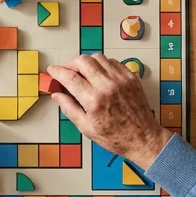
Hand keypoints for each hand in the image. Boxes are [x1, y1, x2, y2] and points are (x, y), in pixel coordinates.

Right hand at [47, 55, 171, 166]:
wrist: (143, 138)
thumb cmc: (115, 137)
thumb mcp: (86, 128)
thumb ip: (69, 108)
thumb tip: (56, 95)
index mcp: (94, 100)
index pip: (70, 77)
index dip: (57, 71)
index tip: (52, 71)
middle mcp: (108, 86)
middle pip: (83, 61)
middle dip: (70, 63)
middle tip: (66, 71)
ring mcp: (121, 79)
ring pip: (98, 57)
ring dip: (86, 62)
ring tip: (83, 73)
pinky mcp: (131, 77)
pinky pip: (113, 62)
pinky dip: (102, 64)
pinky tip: (99, 74)